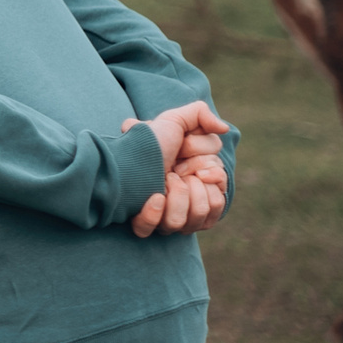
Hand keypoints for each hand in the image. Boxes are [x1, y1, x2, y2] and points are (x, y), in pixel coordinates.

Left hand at [124, 102, 232, 237]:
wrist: (118, 156)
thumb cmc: (148, 140)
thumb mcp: (173, 119)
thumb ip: (200, 115)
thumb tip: (224, 129)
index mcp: (199, 181)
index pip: (219, 186)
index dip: (204, 170)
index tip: (186, 158)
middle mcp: (187, 202)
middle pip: (208, 206)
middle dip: (189, 184)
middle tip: (171, 171)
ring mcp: (169, 216)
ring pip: (191, 220)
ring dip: (176, 196)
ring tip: (161, 181)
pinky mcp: (150, 226)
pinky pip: (164, 227)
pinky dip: (157, 212)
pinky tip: (152, 197)